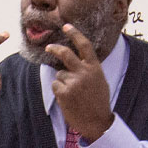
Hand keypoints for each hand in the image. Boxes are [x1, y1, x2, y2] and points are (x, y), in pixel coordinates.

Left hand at [48, 24, 114, 140]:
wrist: (97, 122)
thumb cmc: (98, 102)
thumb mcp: (99, 80)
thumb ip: (88, 69)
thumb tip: (74, 61)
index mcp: (94, 67)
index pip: (84, 45)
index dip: (74, 34)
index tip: (66, 26)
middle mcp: (84, 72)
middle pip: (65, 53)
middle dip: (55, 49)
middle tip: (48, 48)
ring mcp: (74, 82)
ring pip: (59, 74)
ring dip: (62, 82)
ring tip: (73, 94)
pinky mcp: (64, 92)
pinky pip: (55, 85)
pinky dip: (58, 91)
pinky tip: (68, 99)